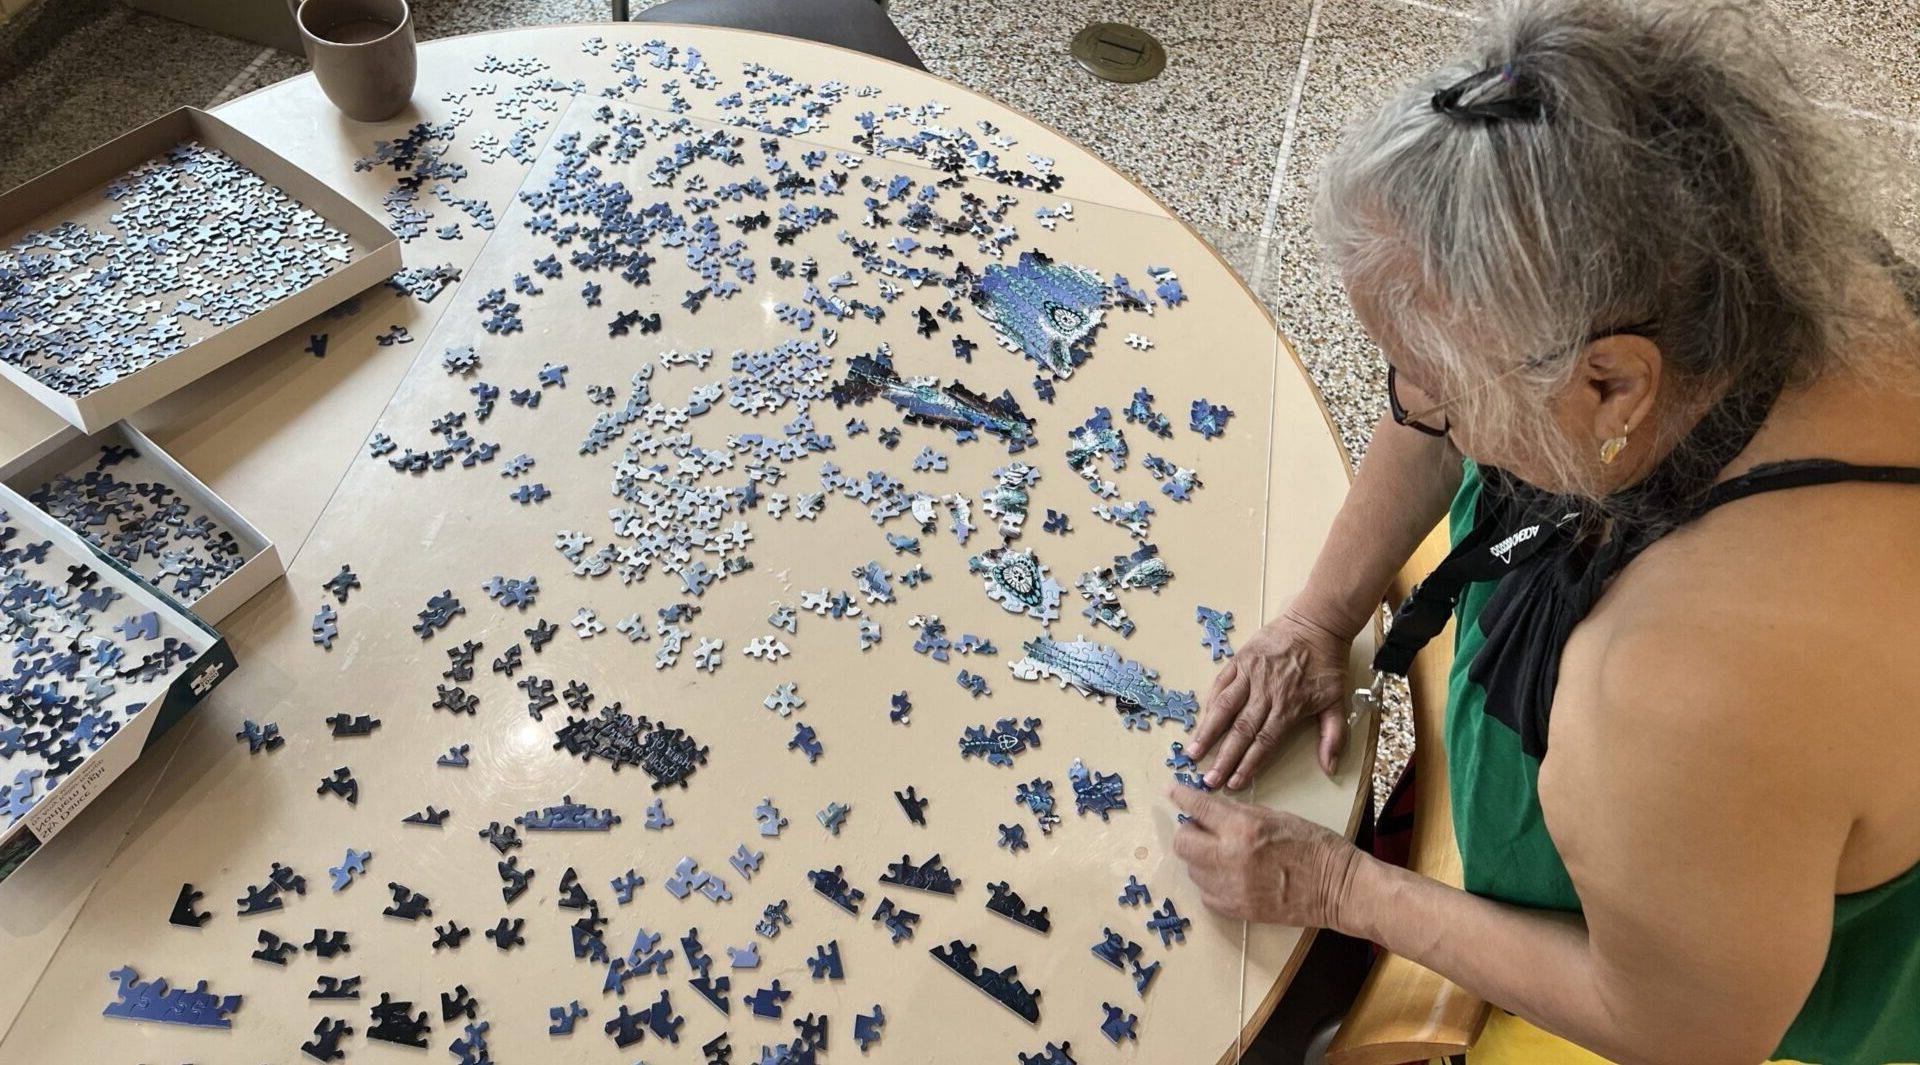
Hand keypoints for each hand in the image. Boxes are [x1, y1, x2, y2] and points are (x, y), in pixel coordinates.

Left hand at [1168, 785, 1364, 929]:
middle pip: (1182, 843)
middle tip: (1201, 829)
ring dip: (1201, 859)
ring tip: (1223, 854)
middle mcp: (1231, 858)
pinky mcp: (1236, 910)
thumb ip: (1238, 814)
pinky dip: (1212, 882)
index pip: (1198, 807)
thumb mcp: (1275, 816)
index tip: (1171, 792)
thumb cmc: (1312, 845)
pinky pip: (1206, 894)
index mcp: (1244, 828)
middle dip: (1188, 832)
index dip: (1180, 796)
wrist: (1336, 887)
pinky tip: (1229, 876)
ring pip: (1192, 870)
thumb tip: (1208, 810)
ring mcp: (1231, 888)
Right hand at [1189, 603, 1352, 788]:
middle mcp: (1266, 693)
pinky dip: (1209, 702)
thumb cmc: (1328, 664)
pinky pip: (1221, 683)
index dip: (1248, 765)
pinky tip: (1201, 719)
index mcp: (1289, 707)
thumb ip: (1333, 736)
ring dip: (1207, 732)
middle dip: (1223, 758)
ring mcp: (1250, 675)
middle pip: (1241, 731)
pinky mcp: (1240, 659)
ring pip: (1225, 708)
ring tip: (1192, 752)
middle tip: (1207, 779)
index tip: (1234, 783)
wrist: (1318, 623)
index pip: (1264, 743)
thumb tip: (1329, 768)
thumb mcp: (1338, 701)